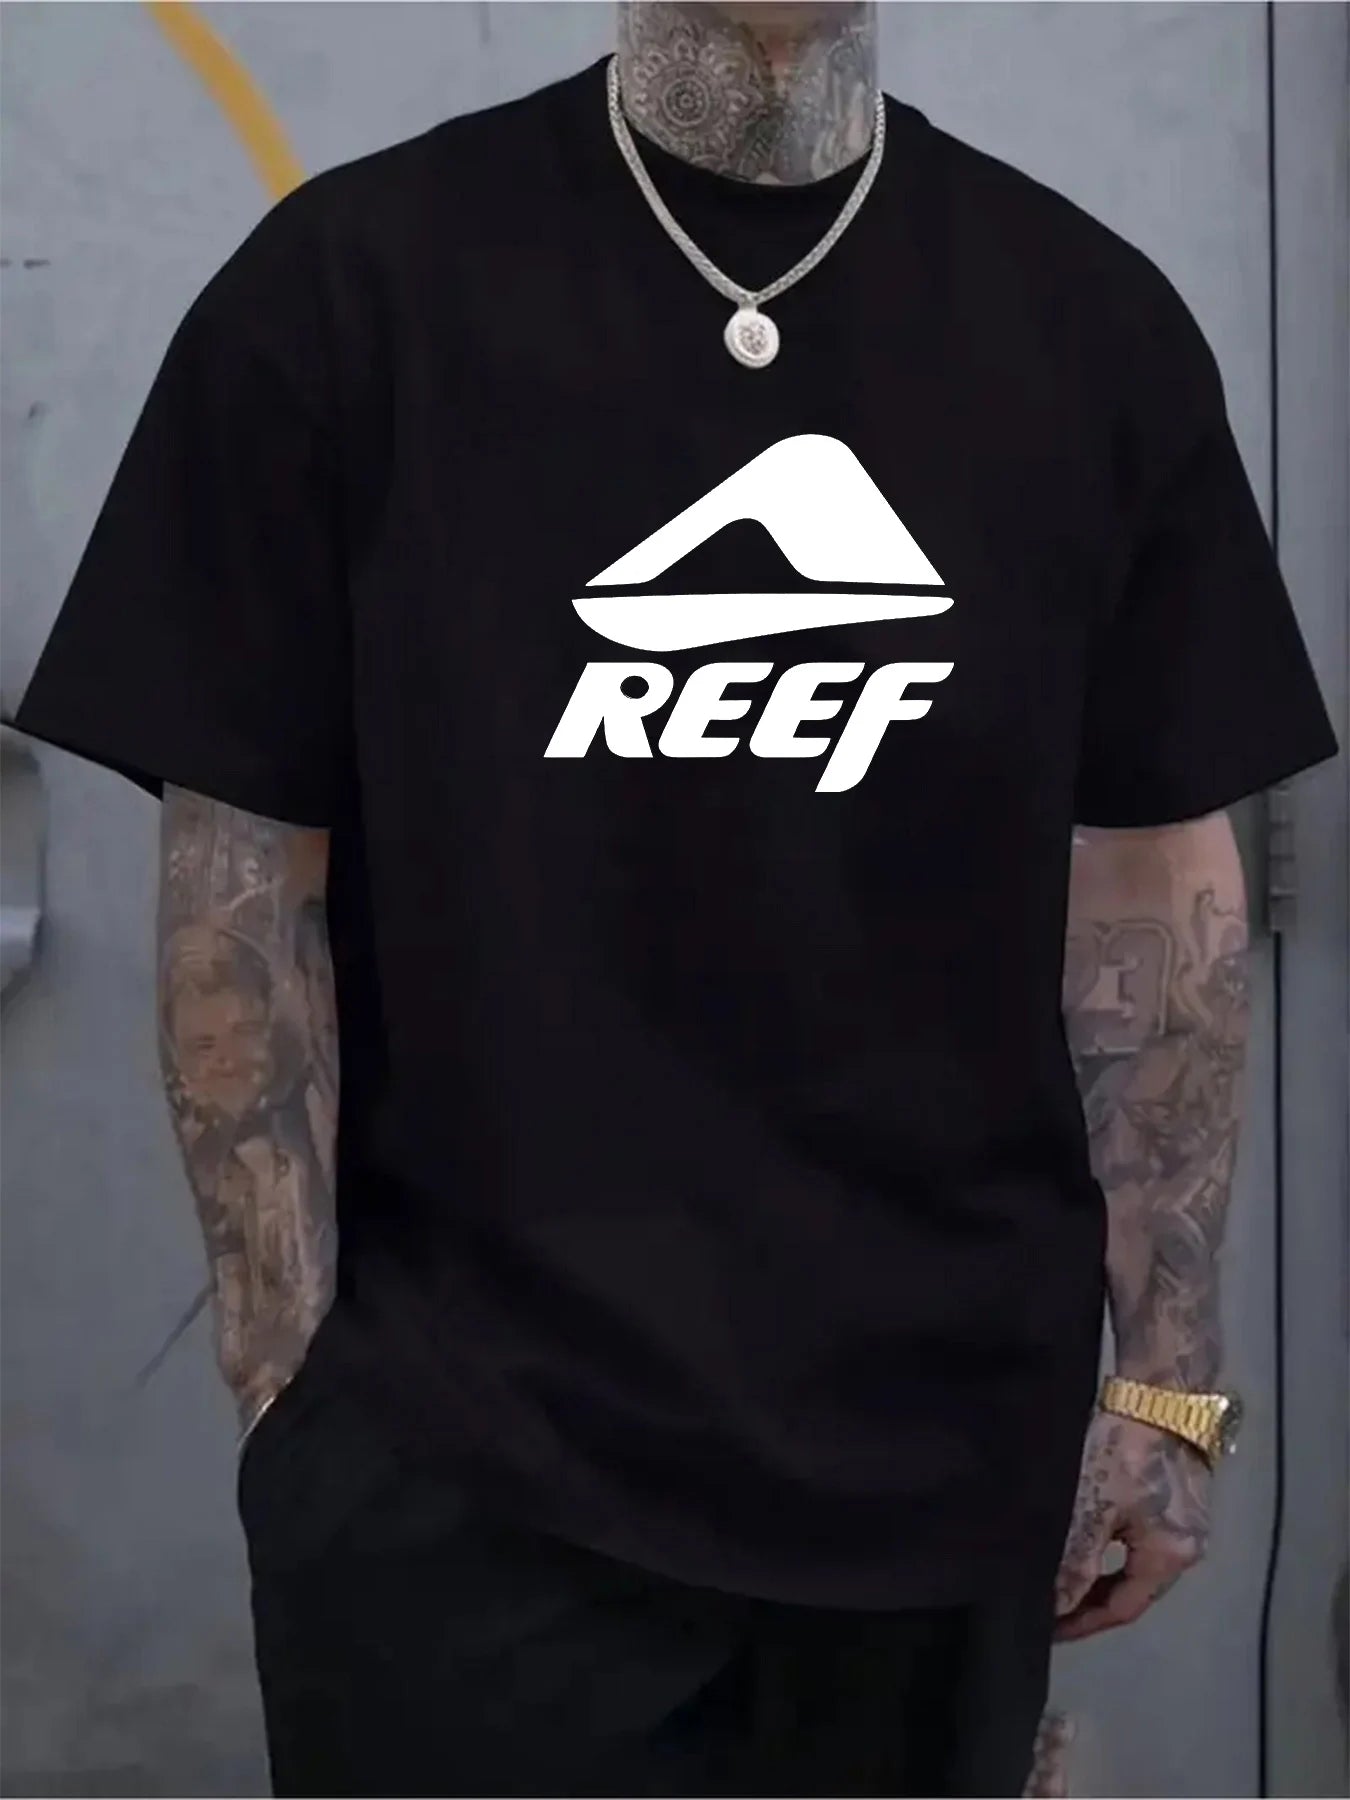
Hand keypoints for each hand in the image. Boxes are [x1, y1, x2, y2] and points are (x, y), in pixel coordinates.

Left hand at [1053, 1409, 1210, 1641]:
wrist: (1160, 1387)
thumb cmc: (1126, 1449)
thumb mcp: (1095, 1506)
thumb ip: (1078, 1560)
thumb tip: (1058, 1605)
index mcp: (1171, 1558)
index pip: (1122, 1608)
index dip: (1084, 1622)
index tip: (1049, 1630)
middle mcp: (1189, 1547)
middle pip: (1134, 1589)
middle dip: (1092, 1601)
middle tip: (1052, 1607)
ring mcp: (1188, 1520)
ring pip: (1136, 1562)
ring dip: (1102, 1573)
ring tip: (1063, 1576)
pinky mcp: (1180, 1495)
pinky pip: (1141, 1537)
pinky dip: (1113, 1546)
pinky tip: (1090, 1538)